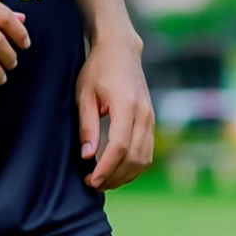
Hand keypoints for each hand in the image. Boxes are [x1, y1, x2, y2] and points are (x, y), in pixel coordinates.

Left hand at [76, 33, 153, 188]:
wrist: (121, 50)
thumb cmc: (98, 70)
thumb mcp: (84, 95)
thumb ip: (87, 125)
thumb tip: (87, 156)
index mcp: (126, 105)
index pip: (120, 146)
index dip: (106, 168)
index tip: (91, 180)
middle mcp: (144, 113)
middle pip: (134, 157)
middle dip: (114, 176)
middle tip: (92, 184)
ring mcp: (151, 117)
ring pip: (143, 158)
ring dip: (124, 175)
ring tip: (103, 181)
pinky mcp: (151, 120)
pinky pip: (146, 151)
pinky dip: (133, 166)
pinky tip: (116, 170)